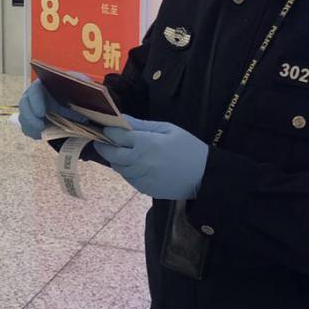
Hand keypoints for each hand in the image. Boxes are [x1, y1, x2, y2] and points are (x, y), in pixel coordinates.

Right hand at [15, 79, 87, 140]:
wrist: (70, 98)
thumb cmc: (71, 88)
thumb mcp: (76, 83)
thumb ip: (80, 83)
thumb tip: (83, 86)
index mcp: (43, 84)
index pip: (34, 91)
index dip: (36, 101)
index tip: (42, 113)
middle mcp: (33, 95)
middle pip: (25, 105)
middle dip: (31, 117)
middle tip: (41, 127)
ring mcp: (31, 108)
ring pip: (24, 117)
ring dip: (31, 126)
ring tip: (40, 134)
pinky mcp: (32, 119)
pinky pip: (27, 127)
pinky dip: (32, 132)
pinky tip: (40, 136)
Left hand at [94, 118, 208, 199]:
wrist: (204, 176)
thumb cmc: (188, 147)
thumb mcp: (167, 129)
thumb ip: (142, 125)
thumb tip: (122, 119)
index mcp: (146, 144)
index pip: (117, 136)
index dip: (109, 131)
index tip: (105, 127)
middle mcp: (140, 163)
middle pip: (112, 155)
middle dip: (104, 146)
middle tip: (103, 140)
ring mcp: (141, 178)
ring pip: (118, 168)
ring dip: (115, 159)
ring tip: (121, 151)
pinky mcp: (145, 189)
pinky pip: (128, 178)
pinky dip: (126, 170)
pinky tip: (134, 164)